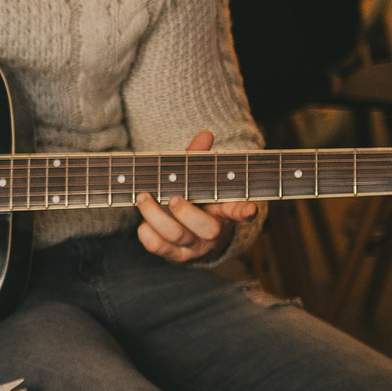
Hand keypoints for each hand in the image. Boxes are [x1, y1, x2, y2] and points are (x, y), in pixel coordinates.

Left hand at [135, 131, 257, 262]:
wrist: (193, 238)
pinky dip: (146, 233)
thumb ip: (201, 159)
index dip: (244, 211)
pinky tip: (142, 222)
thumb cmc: (197, 201)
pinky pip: (158, 248)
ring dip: (156, 216)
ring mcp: (194, 247)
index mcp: (224, 212)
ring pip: (177, 237)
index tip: (249, 209)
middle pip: (207, 229)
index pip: (238, 212)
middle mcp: (212, 233)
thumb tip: (205, 134)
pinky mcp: (174, 256)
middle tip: (174, 197)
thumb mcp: (201, 181)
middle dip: (187, 213)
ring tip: (143, 198)